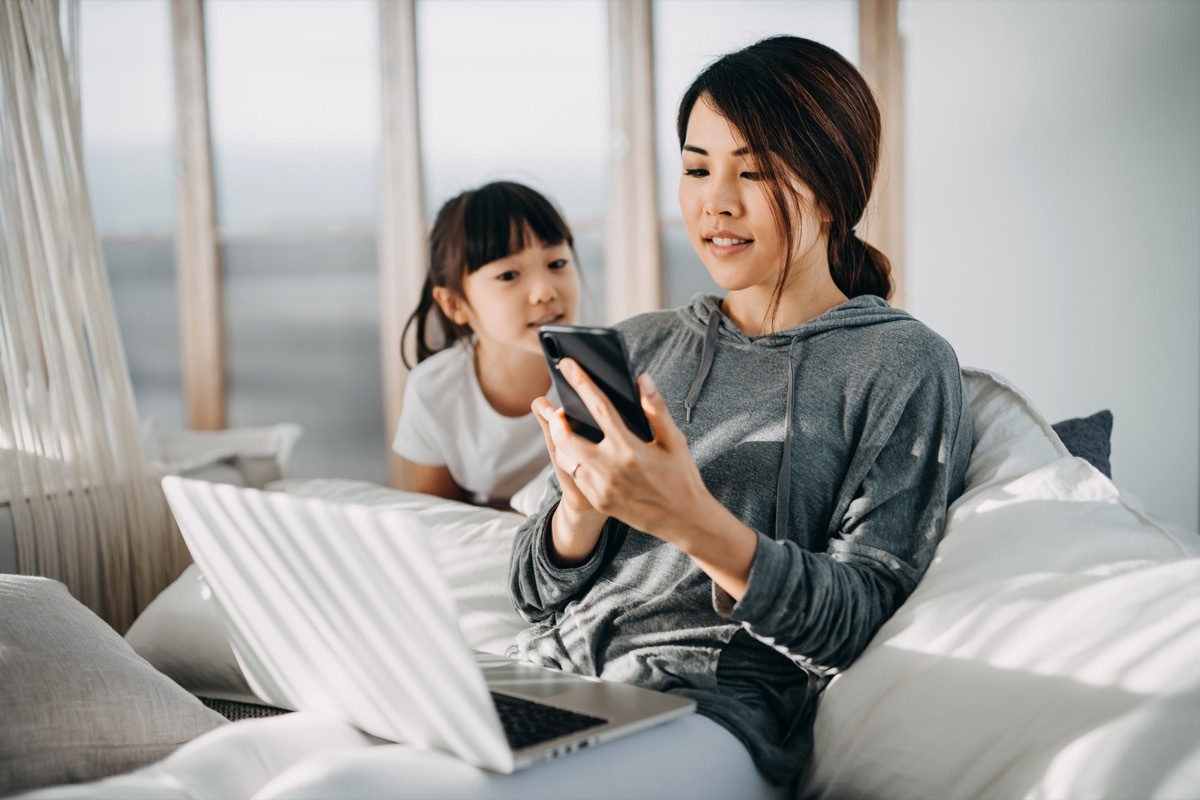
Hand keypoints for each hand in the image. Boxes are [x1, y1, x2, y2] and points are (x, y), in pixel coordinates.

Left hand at [543, 358, 708, 543]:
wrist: (685, 520)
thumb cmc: (682, 476)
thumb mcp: (674, 440)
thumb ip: (655, 409)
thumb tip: (643, 379)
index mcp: (630, 448)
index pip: (599, 407)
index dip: (581, 383)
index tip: (567, 365)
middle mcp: (611, 469)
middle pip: (567, 437)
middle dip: (557, 421)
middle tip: (558, 409)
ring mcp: (602, 488)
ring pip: (566, 459)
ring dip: (562, 442)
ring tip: (565, 430)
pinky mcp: (599, 501)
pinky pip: (575, 477)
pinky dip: (573, 462)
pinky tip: (579, 453)